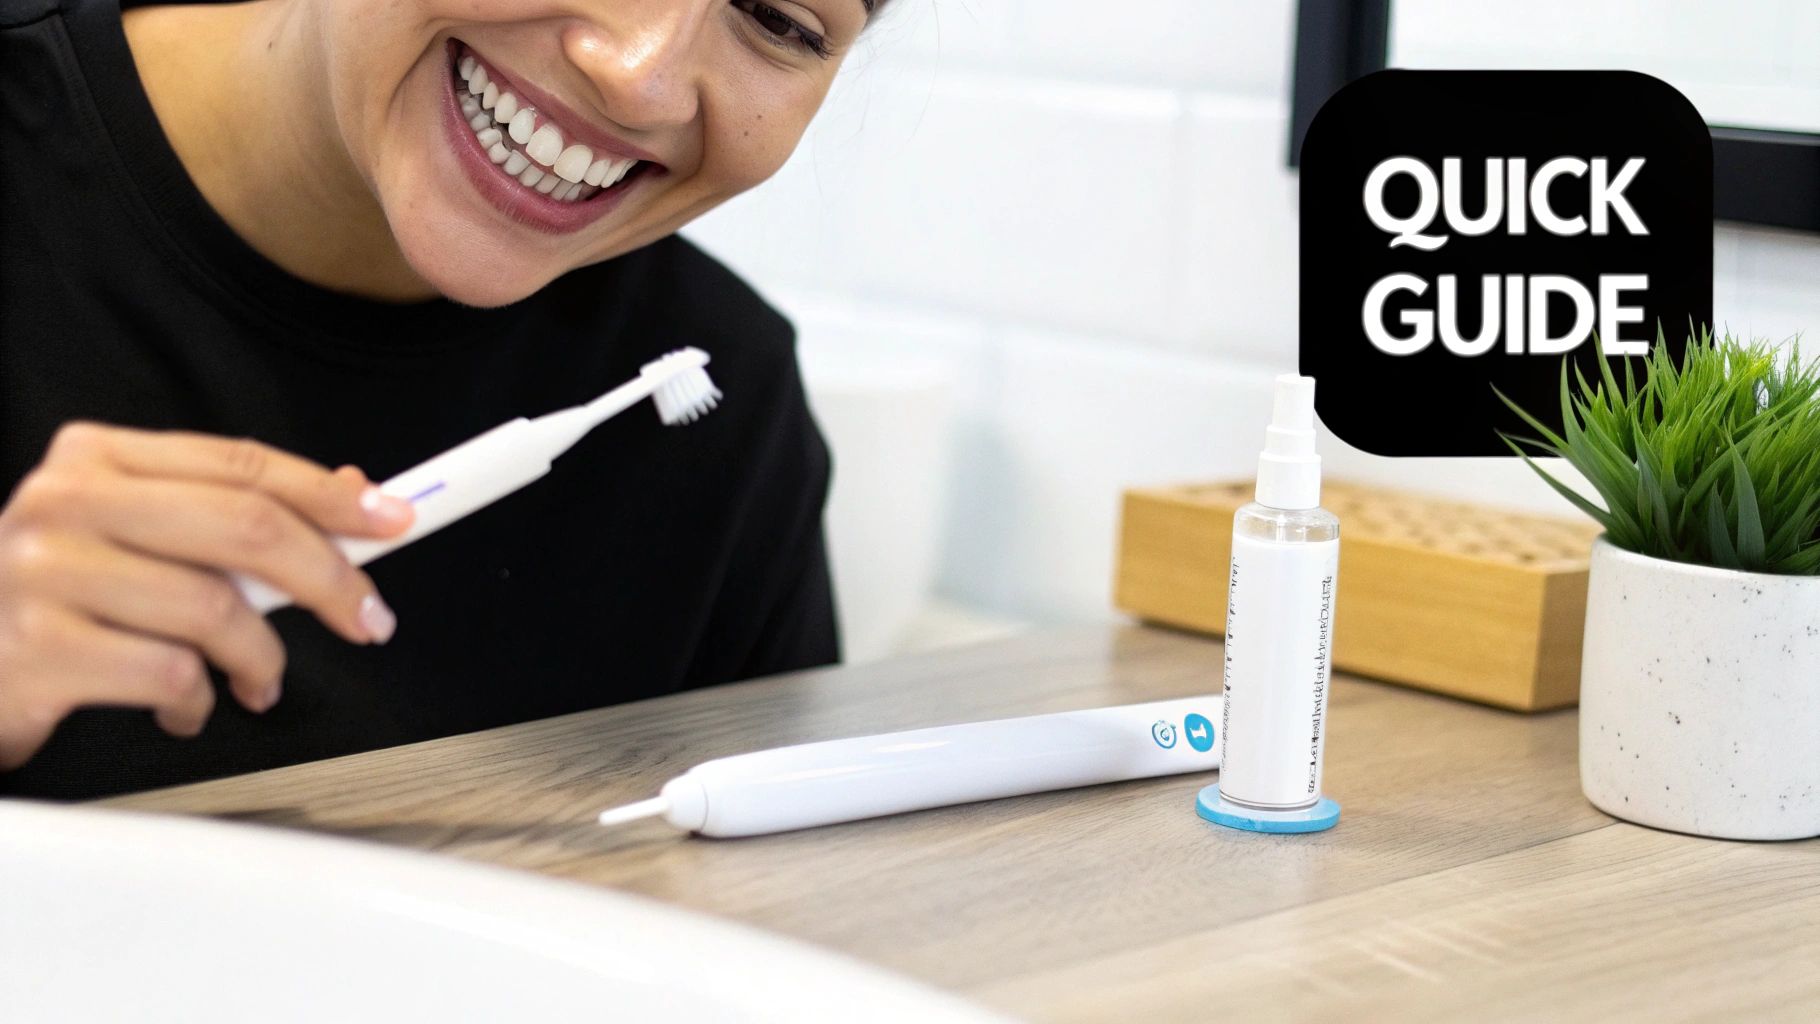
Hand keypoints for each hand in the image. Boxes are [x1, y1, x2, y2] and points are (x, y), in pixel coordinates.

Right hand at [0, 422, 414, 769]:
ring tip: (255, 679)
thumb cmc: (62, 601)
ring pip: (216, 609)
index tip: (394, 521)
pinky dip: (198, 700)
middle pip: (245, 526)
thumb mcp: (135, 538)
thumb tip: (354, 492)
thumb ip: (229, 512)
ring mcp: (45, 573)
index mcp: (96, 458)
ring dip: (261, 658)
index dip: (330, 495)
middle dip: (329, 578)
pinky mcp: (40, 650)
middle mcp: (66, 501)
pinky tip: (182, 704)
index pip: (242, 463)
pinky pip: (171, 673)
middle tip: (368, 619)